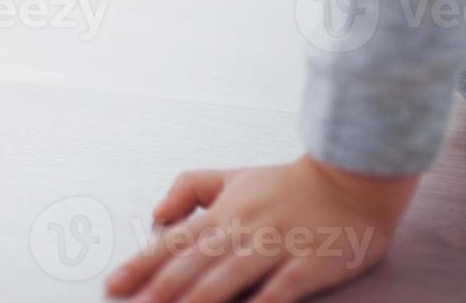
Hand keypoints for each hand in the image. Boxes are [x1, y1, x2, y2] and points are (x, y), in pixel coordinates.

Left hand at [106, 156, 419, 302]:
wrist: (351, 178)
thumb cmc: (288, 184)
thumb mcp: (232, 176)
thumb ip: (189, 188)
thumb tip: (156, 213)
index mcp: (223, 212)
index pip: (173, 242)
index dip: (142, 264)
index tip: (114, 284)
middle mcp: (243, 228)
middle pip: (195, 261)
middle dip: (162, 286)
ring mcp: (277, 245)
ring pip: (230, 273)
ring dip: (200, 295)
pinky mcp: (310, 263)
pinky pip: (282, 287)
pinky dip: (264, 300)